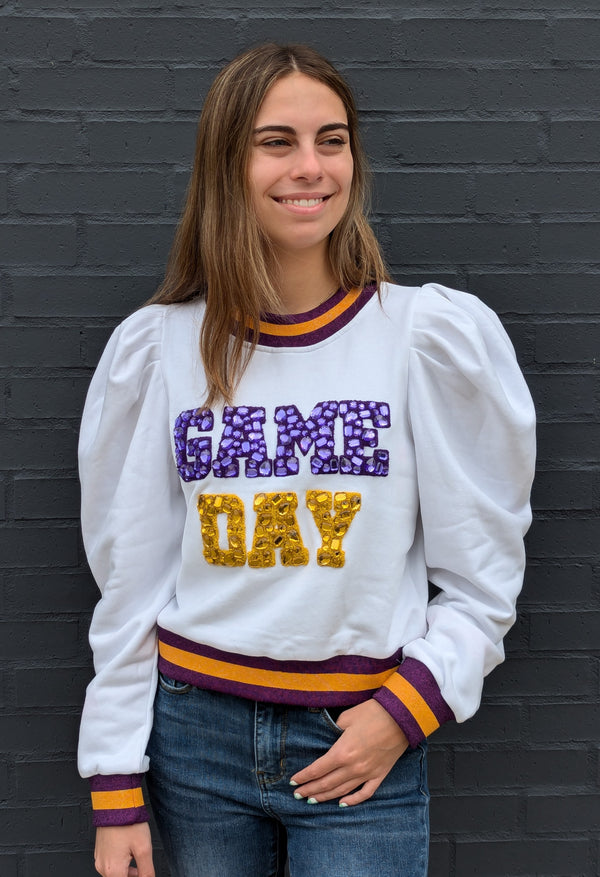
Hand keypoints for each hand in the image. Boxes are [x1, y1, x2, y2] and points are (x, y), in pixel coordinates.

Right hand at [94, 823, 154, 876]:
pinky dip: (121, 862)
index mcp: (113, 870)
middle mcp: (103, 867)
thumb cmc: (127, 823)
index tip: (143, 873)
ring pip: (116, 873)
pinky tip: (129, 851)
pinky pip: (110, 863)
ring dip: (128, 870)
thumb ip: (147, 870)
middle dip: (133, 875)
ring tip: (137, 856)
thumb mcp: (143, 848)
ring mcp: (100, 858)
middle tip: (142, 867)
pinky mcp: (100, 851)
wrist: (115, 804)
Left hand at [290, 698, 408, 806]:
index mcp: (342, 752)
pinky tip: (342, 803)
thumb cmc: (373, 712)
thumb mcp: (347, 717)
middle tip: (297, 795)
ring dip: (325, 797)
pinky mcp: (380, 774)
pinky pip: (364, 793)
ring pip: (342, 791)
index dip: (304, 777)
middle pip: (327, 783)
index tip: (293, 782)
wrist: (401, 717)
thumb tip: (328, 737)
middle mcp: (353, 767)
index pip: (317, 769)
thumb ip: (334, 729)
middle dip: (310, 790)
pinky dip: (352, 800)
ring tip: (312, 800)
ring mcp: (367, 773)